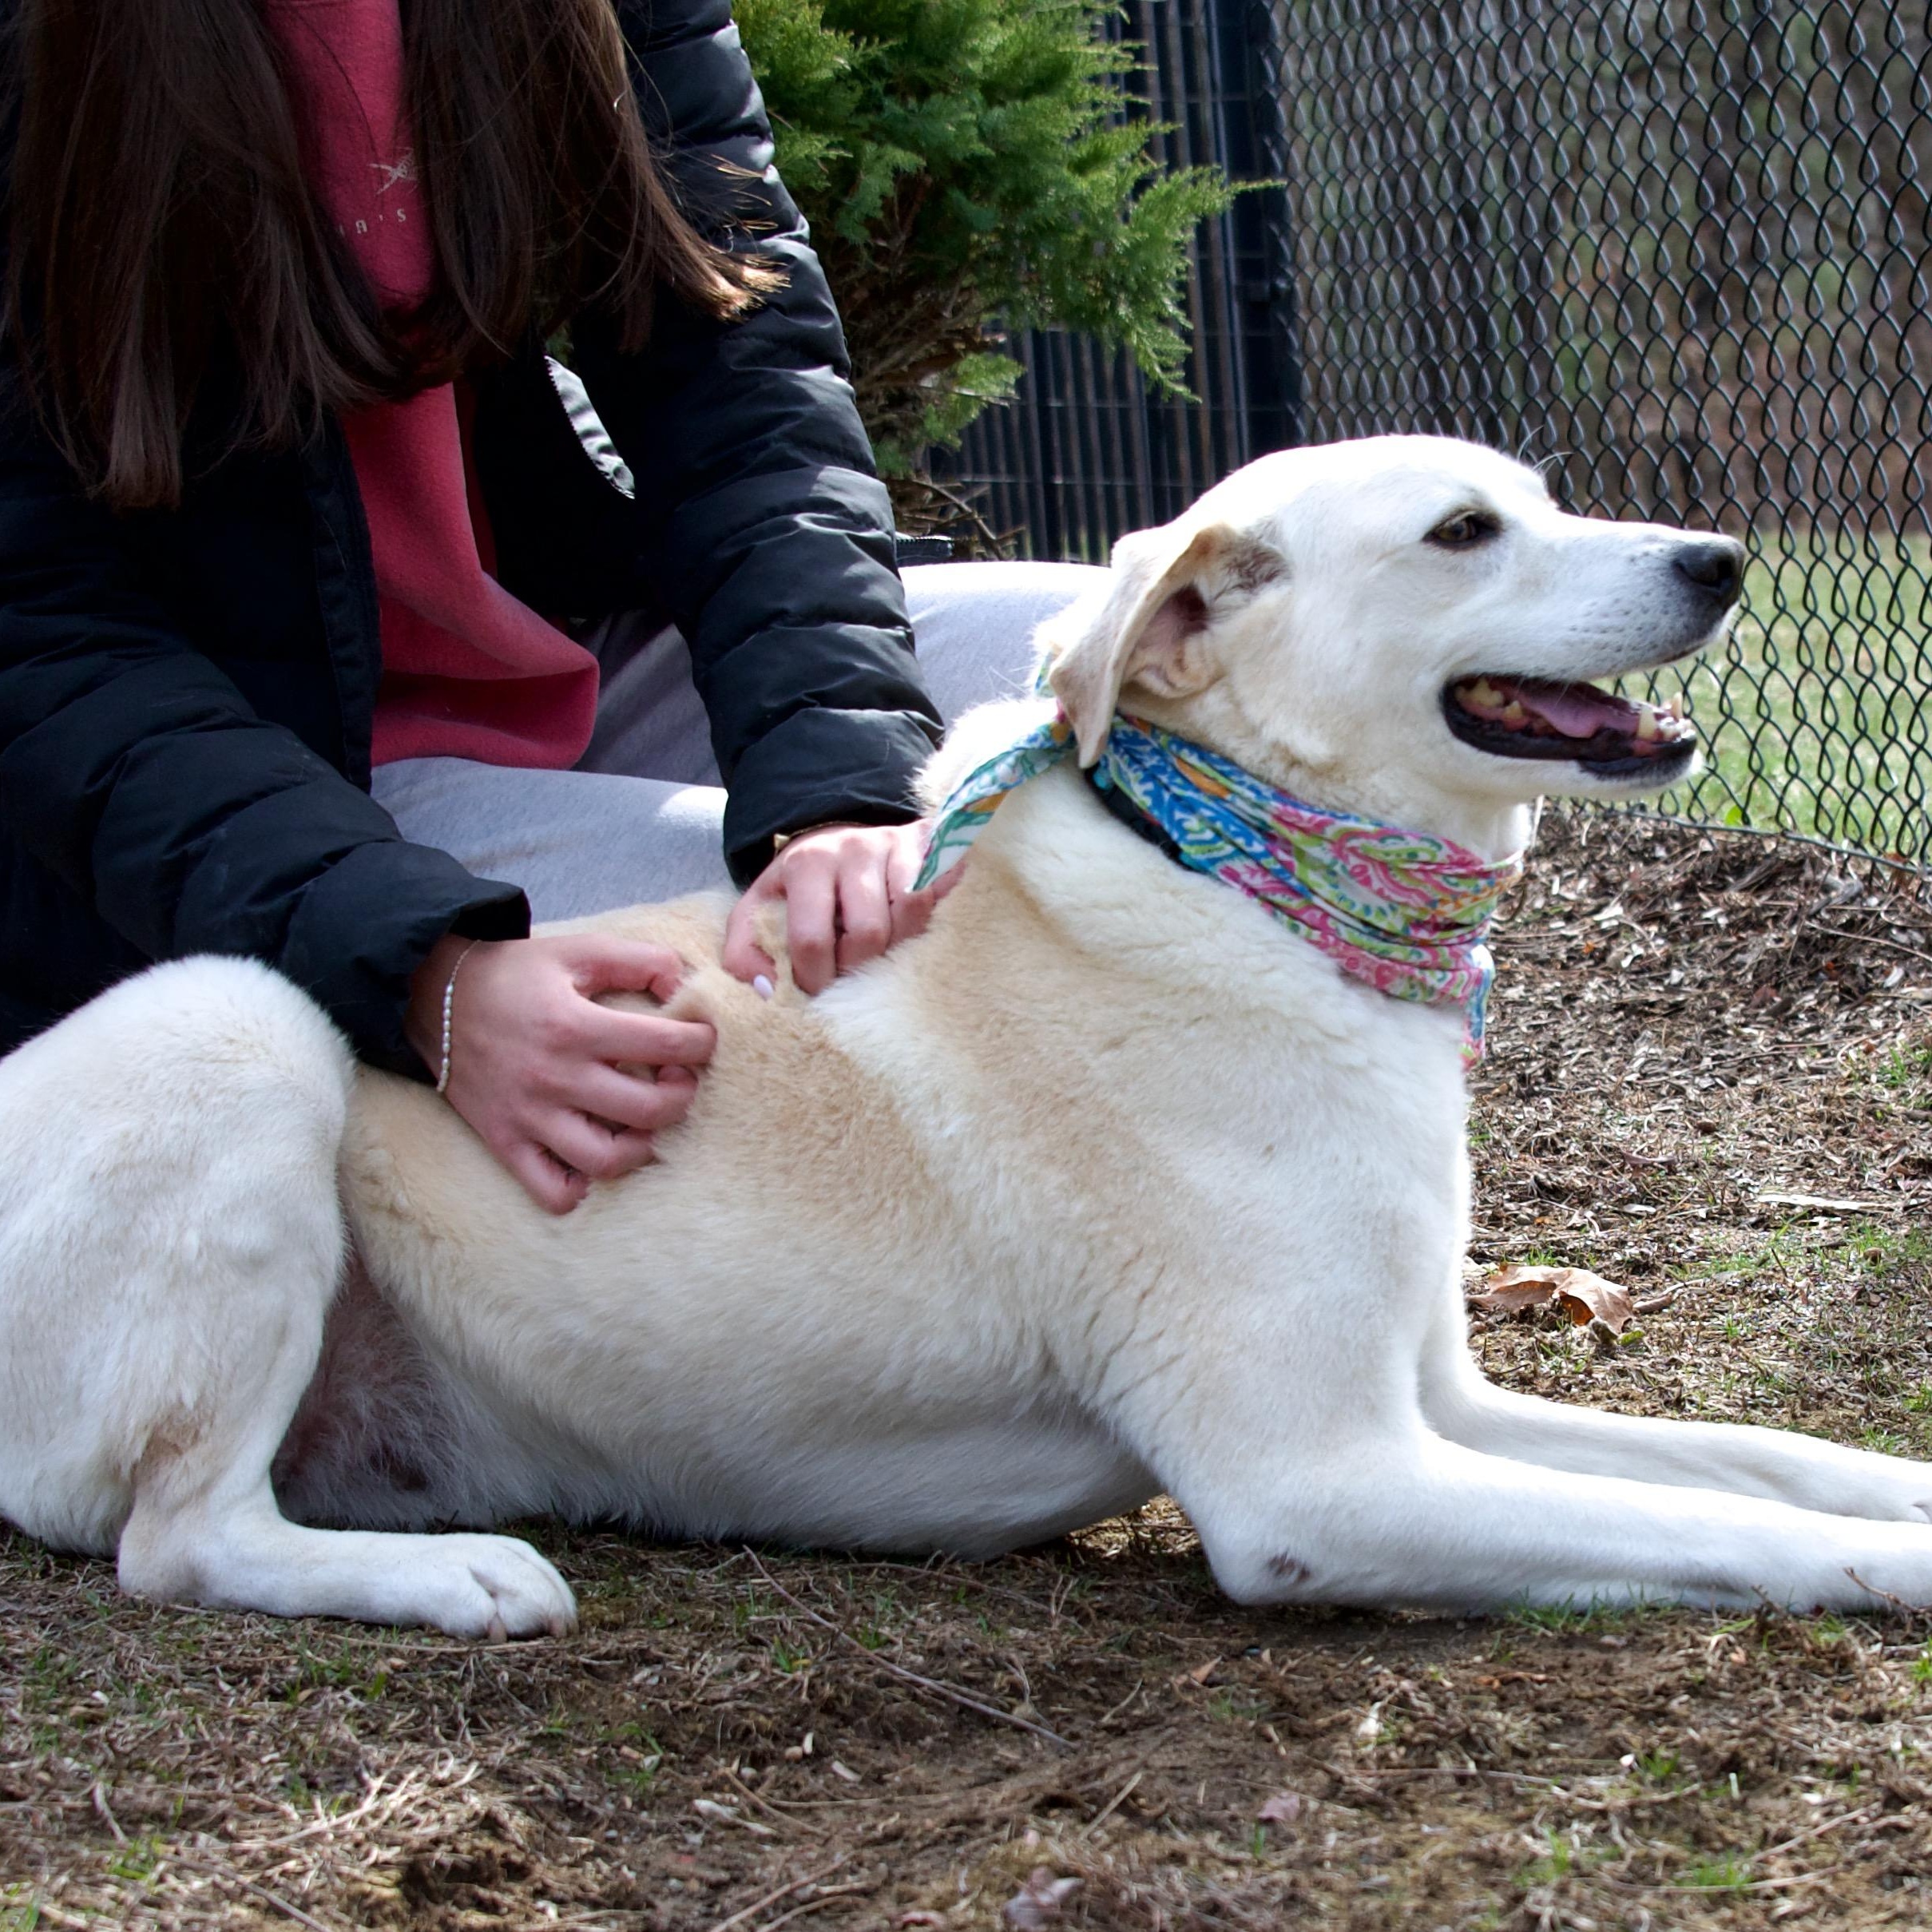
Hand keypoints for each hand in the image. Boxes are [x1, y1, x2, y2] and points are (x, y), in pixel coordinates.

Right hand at [406, 933, 715, 1215]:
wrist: (433, 999)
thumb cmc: (514, 975)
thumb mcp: (576, 950)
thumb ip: (638, 959)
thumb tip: (683, 984)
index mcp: (575, 1026)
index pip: (664, 1044)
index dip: (700, 1043)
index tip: (702, 1040)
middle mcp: (555, 1077)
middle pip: (647, 1110)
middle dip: (682, 1096)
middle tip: (678, 1080)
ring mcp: (529, 1116)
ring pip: (606, 1160)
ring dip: (642, 1147)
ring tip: (645, 1124)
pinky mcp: (506, 1142)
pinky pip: (551, 1192)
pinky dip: (580, 1190)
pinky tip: (593, 1161)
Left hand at [722, 819, 957, 994]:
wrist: (839, 839)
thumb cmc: (799, 888)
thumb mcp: (758, 911)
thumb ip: (745, 953)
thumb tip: (768, 991)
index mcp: (806, 863)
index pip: (812, 938)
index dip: (815, 979)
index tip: (817, 991)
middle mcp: (854, 848)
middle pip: (868, 932)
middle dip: (859, 967)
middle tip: (852, 973)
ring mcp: (898, 846)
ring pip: (912, 913)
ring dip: (900, 946)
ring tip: (883, 951)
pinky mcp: (931, 848)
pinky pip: (943, 894)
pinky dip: (932, 920)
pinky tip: (915, 931)